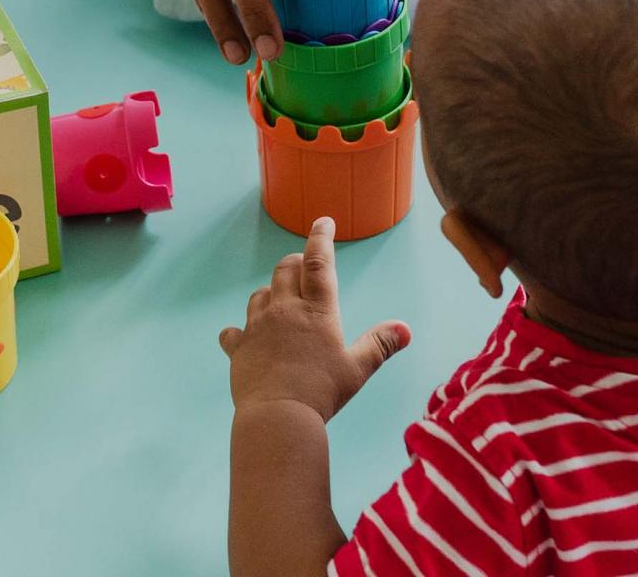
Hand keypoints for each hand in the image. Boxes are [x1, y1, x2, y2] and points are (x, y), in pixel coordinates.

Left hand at [218, 217, 409, 421]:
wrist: (278, 414)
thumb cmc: (322, 391)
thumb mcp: (357, 368)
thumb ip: (379, 345)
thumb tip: (404, 328)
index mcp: (316, 311)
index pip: (318, 262)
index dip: (320, 238)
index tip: (322, 222)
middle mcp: (284, 310)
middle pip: (285, 269)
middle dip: (295, 262)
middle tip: (302, 265)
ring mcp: (258, 326)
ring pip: (260, 294)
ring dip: (270, 292)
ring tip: (279, 300)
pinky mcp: (238, 347)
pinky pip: (233, 332)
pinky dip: (239, 332)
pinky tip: (243, 338)